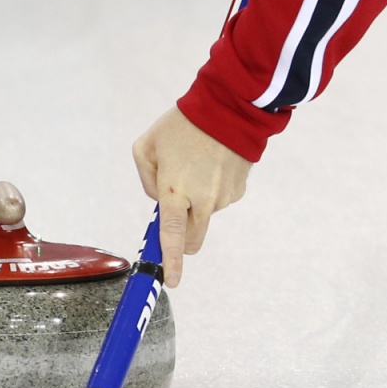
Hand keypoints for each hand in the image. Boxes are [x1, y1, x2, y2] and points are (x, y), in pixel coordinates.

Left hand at [132, 105, 251, 287]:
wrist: (230, 106)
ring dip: (198, 202)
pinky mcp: (239, 190)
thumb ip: (147, 180)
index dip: (170, 262)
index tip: (171, 281)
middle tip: (176, 208)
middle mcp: (202, 200)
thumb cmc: (183, 123)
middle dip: (182, 236)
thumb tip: (160, 199)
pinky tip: (213, 164)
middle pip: (192, 239)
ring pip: (205, 215)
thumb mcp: (147, 146)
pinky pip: (221, 200)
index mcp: (175, 190)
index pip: (171, 237)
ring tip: (197, 165)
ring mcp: (224, 197)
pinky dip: (214, 189)